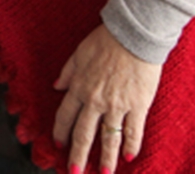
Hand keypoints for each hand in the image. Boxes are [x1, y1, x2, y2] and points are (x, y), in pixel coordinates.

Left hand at [53, 24, 162, 172]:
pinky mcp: (138, 105)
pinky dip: (132, 145)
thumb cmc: (106, 41)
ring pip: (109, 137)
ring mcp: (117, 105)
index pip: (66, 116)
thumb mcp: (79, 53)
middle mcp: (96, 100)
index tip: (59, 145)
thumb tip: (56, 86)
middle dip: (78, 154)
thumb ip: (68, 72)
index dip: (61, 132)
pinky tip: (131, 158)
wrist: (134, 36)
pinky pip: (134, 130)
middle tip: (74, 172)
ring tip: (103, 173)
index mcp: (80, 87)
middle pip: (85, 133)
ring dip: (106, 158)